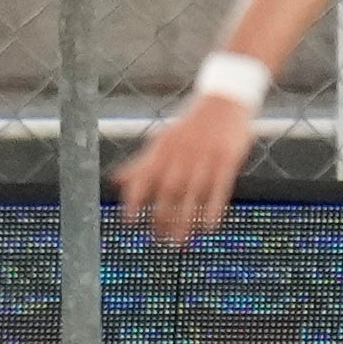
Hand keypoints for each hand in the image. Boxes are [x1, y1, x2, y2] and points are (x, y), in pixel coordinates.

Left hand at [111, 89, 257, 244]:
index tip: (128, 222)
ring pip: (192, 194)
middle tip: (158, 241)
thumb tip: (115, 180)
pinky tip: (207, 228)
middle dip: (161, 218)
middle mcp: (181, 153)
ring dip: (185, 220)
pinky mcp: (227, 160)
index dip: (134, 200)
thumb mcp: (163, 141)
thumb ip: (141, 163)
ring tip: (179, 242)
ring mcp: (205, 157)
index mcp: (163, 148)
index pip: (144, 178)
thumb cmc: (190, 127)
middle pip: (168, 191)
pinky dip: (212, 210)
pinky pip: (219, 189)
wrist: (225, 101)